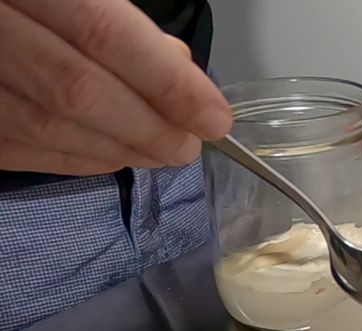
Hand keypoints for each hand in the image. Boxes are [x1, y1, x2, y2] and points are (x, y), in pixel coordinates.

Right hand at [0, 0, 231, 175]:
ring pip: (41, 125)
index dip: (167, 83)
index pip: (103, 34)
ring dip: (115, 149)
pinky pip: (13, 145)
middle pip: (74, 90)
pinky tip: (110, 156)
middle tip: (189, 144)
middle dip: (146, 127)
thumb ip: (115, 14)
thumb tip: (176, 64)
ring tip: (162, 153)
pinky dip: (70, 157)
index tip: (213, 117)